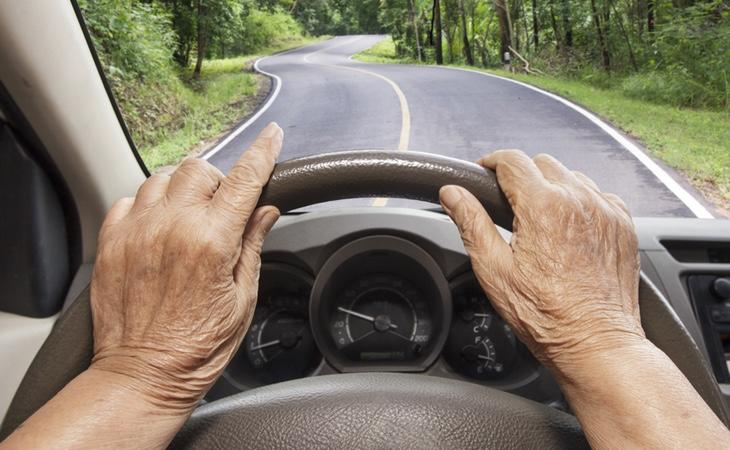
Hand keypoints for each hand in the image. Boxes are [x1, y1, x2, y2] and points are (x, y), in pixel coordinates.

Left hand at [90, 123, 282, 410]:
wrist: (144, 375)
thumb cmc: (196, 347)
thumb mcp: (242, 299)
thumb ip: (252, 245)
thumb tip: (265, 211)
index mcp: (211, 242)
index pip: (244, 180)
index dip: (262, 152)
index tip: (271, 136)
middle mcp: (172, 228)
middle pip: (198, 168)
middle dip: (216, 179)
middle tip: (222, 206)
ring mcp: (137, 232)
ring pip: (161, 177)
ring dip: (181, 188)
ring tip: (188, 217)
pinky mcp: (111, 243)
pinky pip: (128, 200)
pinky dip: (147, 204)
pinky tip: (158, 227)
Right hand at [439, 150, 644, 376]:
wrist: (595, 342)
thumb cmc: (545, 314)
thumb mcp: (494, 269)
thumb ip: (471, 223)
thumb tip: (452, 194)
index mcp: (543, 207)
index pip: (512, 161)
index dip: (491, 162)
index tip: (484, 172)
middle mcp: (579, 200)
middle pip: (542, 163)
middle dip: (521, 175)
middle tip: (508, 203)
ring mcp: (606, 211)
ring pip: (572, 177)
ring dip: (552, 187)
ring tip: (539, 219)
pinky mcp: (623, 225)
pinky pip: (598, 195)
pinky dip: (581, 202)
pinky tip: (569, 229)